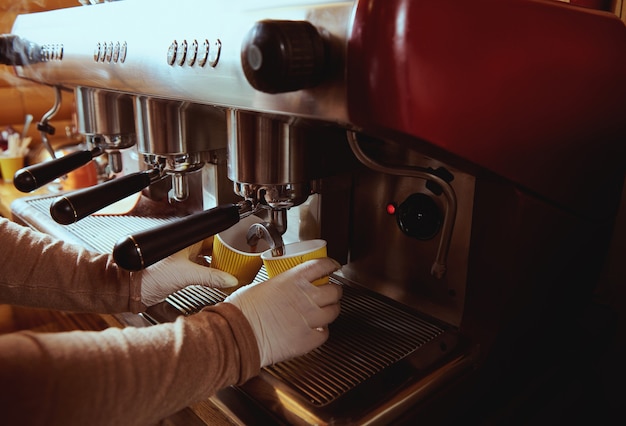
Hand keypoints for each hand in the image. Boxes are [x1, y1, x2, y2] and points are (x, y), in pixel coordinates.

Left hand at [141, 242, 237, 305]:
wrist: (133, 289)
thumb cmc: (149, 274)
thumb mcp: (186, 274)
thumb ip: (210, 277)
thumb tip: (230, 280)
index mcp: (186, 239)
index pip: (213, 234)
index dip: (226, 239)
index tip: (238, 245)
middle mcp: (185, 247)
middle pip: (212, 248)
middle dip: (225, 254)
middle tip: (237, 260)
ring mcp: (183, 259)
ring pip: (207, 259)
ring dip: (218, 265)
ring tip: (230, 271)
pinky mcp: (181, 271)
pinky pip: (201, 269)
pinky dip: (210, 274)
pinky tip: (217, 280)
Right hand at [224, 257, 342, 366]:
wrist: (237, 335)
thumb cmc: (241, 312)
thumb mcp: (260, 286)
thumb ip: (279, 286)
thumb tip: (280, 290)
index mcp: (293, 279)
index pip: (322, 266)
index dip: (331, 265)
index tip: (333, 266)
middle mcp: (306, 296)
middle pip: (334, 290)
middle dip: (334, 291)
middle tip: (330, 293)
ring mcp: (309, 318)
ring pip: (334, 311)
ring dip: (331, 310)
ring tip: (325, 312)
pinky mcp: (307, 340)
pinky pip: (325, 334)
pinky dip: (322, 332)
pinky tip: (316, 331)